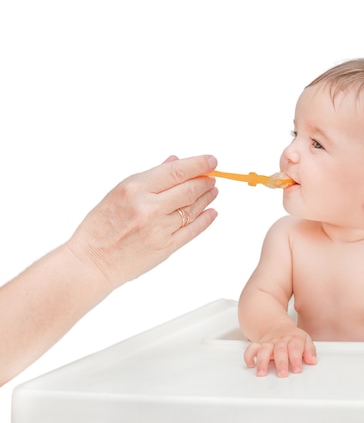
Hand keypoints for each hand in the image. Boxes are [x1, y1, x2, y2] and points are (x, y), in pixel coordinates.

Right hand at [66, 154, 218, 287]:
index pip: (176, 171)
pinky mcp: (166, 247)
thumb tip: (174, 161)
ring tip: (213, 191)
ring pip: (193, 208)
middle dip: (205, 181)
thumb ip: (150, 178)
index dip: (198, 164)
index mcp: (134, 189)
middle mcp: (149, 207)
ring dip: (207, 198)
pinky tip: (211, 212)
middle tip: (212, 177)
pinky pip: (192, 230)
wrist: (91, 262)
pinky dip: (205, 220)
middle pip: (189, 189)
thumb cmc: (101, 226)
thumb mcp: (119, 193)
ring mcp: (159, 228)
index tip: (211, 160)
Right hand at [243, 325, 316, 376]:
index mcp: (294, 338)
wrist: (277, 326)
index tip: (297, 369)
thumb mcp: (305, 340)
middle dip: (281, 362)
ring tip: (262, 373)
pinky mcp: (259, 345)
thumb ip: (310, 351)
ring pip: (264, 349)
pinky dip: (249, 356)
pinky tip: (250, 365)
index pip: (295, 347)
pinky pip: (251, 348)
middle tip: (282, 374)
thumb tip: (312, 360)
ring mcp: (269, 342)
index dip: (296, 359)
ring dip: (262, 361)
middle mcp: (280, 340)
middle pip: (280, 350)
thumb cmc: (293, 337)